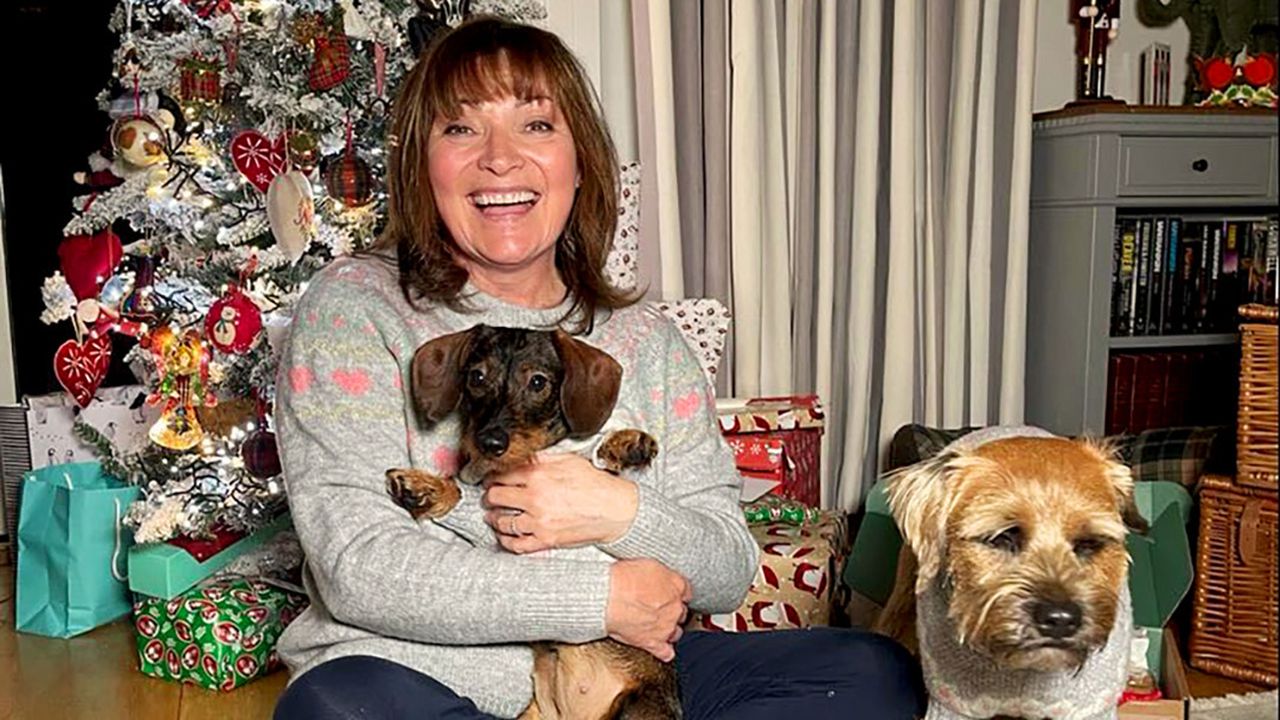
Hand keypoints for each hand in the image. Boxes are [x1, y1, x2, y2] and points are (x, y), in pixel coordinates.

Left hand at [483, 453, 638, 553]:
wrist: (616, 510)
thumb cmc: (596, 484)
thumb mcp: (569, 460)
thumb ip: (542, 457)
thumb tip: (523, 455)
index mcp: (538, 476)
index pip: (501, 475)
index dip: (492, 476)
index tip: (490, 479)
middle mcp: (535, 499)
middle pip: (496, 498)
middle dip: (490, 496)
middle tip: (491, 496)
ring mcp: (539, 522)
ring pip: (502, 522)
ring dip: (494, 518)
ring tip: (493, 516)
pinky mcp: (546, 540)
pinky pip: (516, 545)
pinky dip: (506, 541)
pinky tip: (504, 536)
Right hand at [605, 559, 689, 661]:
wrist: (608, 597)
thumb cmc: (623, 578)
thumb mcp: (649, 564)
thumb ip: (664, 575)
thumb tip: (665, 578)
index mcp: (677, 586)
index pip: (686, 592)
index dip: (676, 593)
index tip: (669, 594)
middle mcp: (675, 608)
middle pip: (681, 612)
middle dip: (672, 611)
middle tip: (658, 608)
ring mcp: (665, 627)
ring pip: (676, 632)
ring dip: (669, 630)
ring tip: (656, 625)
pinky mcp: (652, 643)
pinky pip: (666, 652)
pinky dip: (664, 651)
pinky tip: (661, 647)